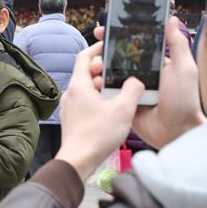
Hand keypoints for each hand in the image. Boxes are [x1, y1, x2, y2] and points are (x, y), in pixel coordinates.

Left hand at [55, 41, 143, 181]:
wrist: (78, 161)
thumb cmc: (98, 135)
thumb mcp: (123, 109)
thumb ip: (133, 89)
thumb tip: (136, 81)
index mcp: (79, 85)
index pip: (84, 56)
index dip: (97, 48)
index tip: (110, 46)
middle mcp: (71, 93)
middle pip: (87, 72)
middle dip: (104, 69)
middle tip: (120, 71)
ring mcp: (70, 107)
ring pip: (87, 88)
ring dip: (103, 86)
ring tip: (119, 91)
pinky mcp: (73, 119)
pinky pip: (86, 102)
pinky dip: (98, 99)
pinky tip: (112, 108)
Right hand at [96, 17, 206, 148]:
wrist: (176, 132)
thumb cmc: (185, 101)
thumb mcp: (184, 68)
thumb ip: (177, 43)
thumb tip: (171, 18)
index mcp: (155, 63)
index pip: (136, 43)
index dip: (122, 34)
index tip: (109, 25)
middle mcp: (142, 74)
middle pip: (120, 56)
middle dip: (106, 48)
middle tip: (96, 41)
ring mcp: (131, 89)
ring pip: (111, 73)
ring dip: (100, 67)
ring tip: (94, 64)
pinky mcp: (123, 104)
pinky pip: (109, 93)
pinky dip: (100, 87)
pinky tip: (92, 80)